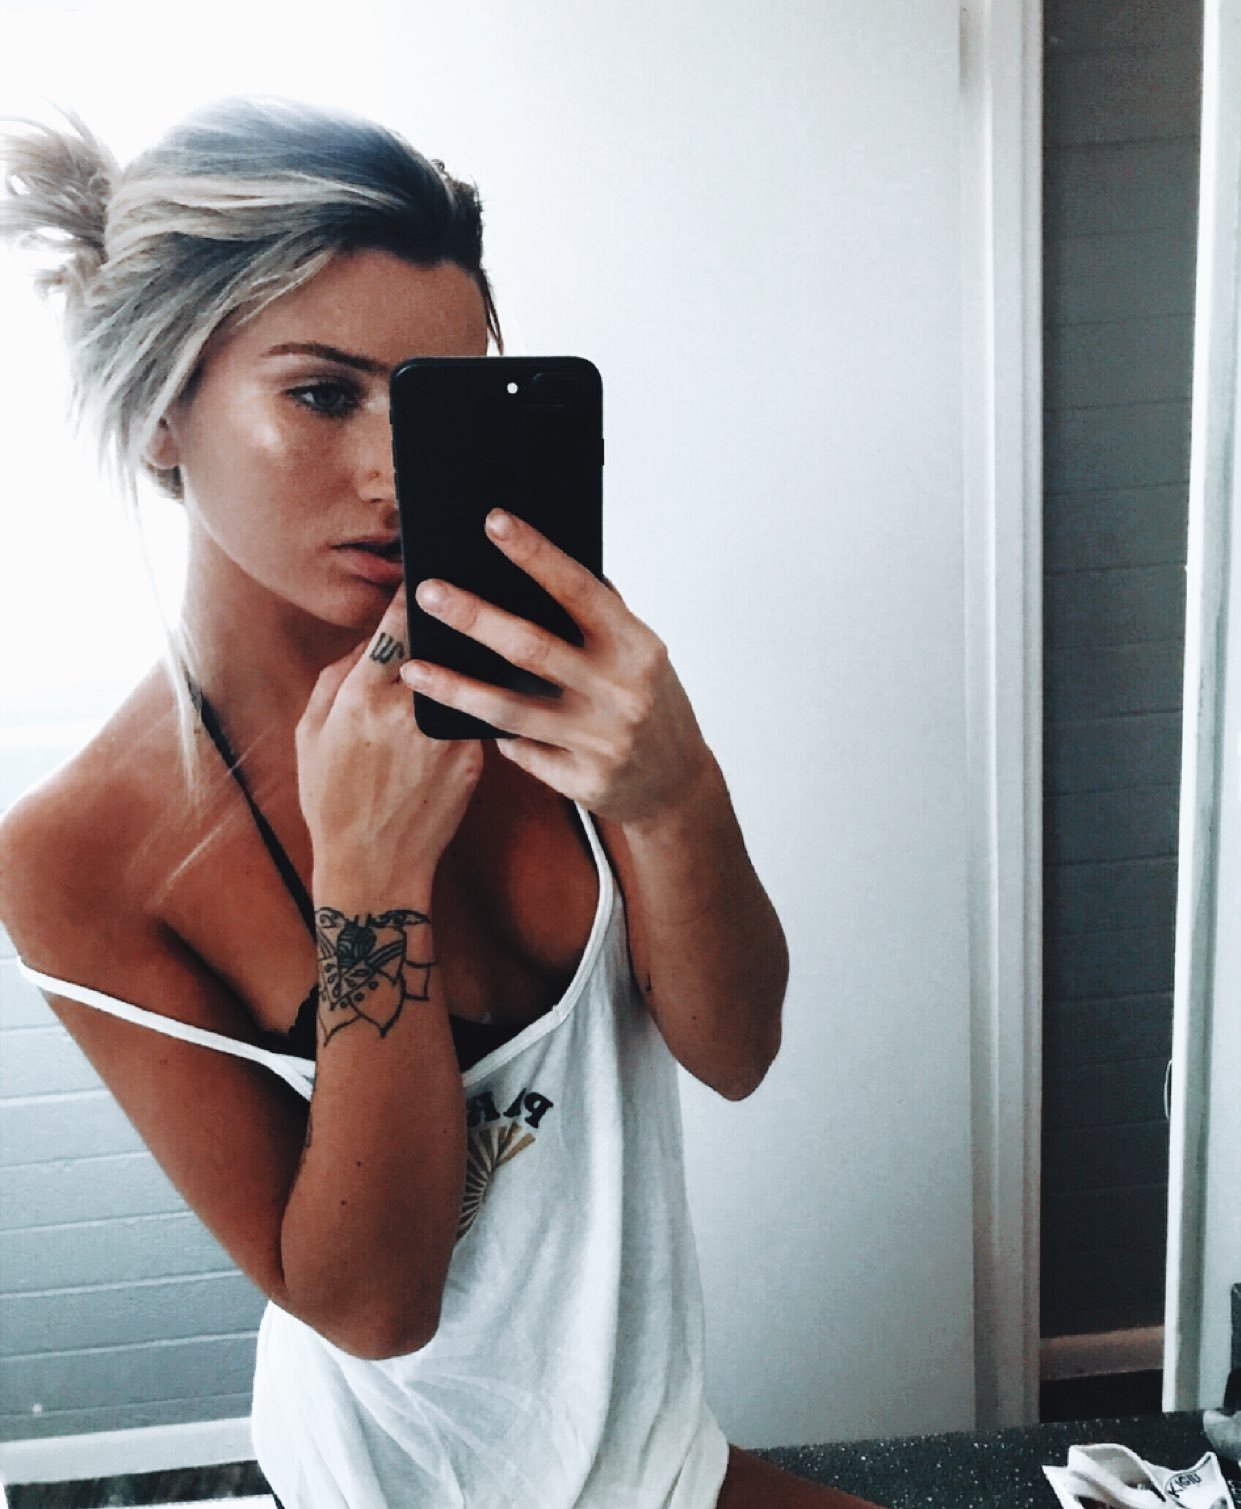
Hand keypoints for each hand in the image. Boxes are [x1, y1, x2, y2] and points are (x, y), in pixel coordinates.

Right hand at [296, 584, 483, 891]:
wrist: (375, 865)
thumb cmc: (333, 800)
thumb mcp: (312, 734)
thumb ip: (337, 678)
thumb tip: (370, 640)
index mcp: (361, 699)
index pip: (395, 625)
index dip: (412, 592)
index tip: (427, 566)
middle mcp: (407, 711)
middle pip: (438, 642)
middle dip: (451, 614)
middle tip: (468, 584)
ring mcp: (444, 734)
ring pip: (465, 673)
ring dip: (471, 649)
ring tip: (486, 623)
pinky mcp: (472, 756)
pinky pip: (475, 711)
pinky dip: (479, 694)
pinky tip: (490, 677)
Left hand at [399, 510, 713, 827]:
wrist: (679, 784)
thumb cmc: (653, 706)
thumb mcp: (641, 655)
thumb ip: (602, 616)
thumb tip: (546, 561)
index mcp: (638, 648)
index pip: (580, 591)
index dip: (536, 554)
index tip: (494, 522)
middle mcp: (622, 692)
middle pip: (533, 647)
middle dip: (474, 617)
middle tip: (428, 593)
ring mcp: (602, 741)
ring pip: (511, 708)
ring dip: (456, 686)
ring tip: (413, 667)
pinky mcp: (582, 781)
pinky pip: (521, 750)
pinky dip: (494, 733)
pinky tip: (467, 719)